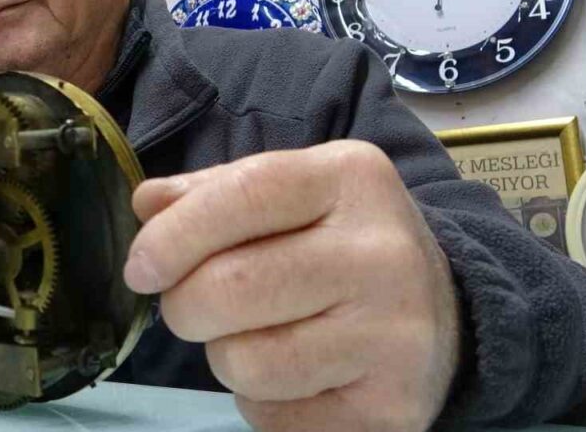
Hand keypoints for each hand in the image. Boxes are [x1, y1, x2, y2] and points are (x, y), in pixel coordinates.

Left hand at [124, 141, 459, 430]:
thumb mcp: (292, 194)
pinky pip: (274, 416)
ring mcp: (394, 334)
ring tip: (257, 334)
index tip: (141, 267)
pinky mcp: (391, 405)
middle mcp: (381, 252)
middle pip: (229, 287)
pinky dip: (262, 401)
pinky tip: (296, 372)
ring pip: (245, 361)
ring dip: (225, 355)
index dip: (174, 235)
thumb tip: (147, 204)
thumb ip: (214, 192)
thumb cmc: (340, 243)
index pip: (242, 195)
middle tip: (193, 305)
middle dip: (184, 305)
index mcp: (350, 178)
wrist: (444, 312)